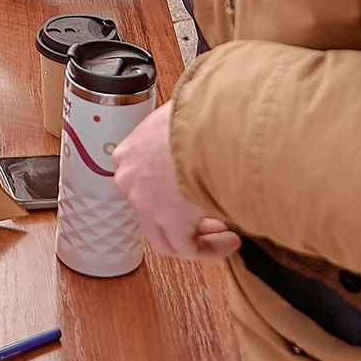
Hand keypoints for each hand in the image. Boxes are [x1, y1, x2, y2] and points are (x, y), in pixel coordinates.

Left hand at [112, 105, 238, 259]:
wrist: (210, 120)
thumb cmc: (201, 112)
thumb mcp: (183, 118)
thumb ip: (185, 137)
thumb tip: (206, 140)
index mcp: (130, 152)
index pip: (142, 182)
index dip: (169, 195)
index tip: (190, 198)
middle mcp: (131, 178)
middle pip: (152, 213)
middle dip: (186, 220)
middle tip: (213, 222)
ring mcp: (144, 202)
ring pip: (166, 235)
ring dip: (199, 238)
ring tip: (226, 235)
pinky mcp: (167, 220)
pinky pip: (187, 247)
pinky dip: (209, 249)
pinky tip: (230, 241)